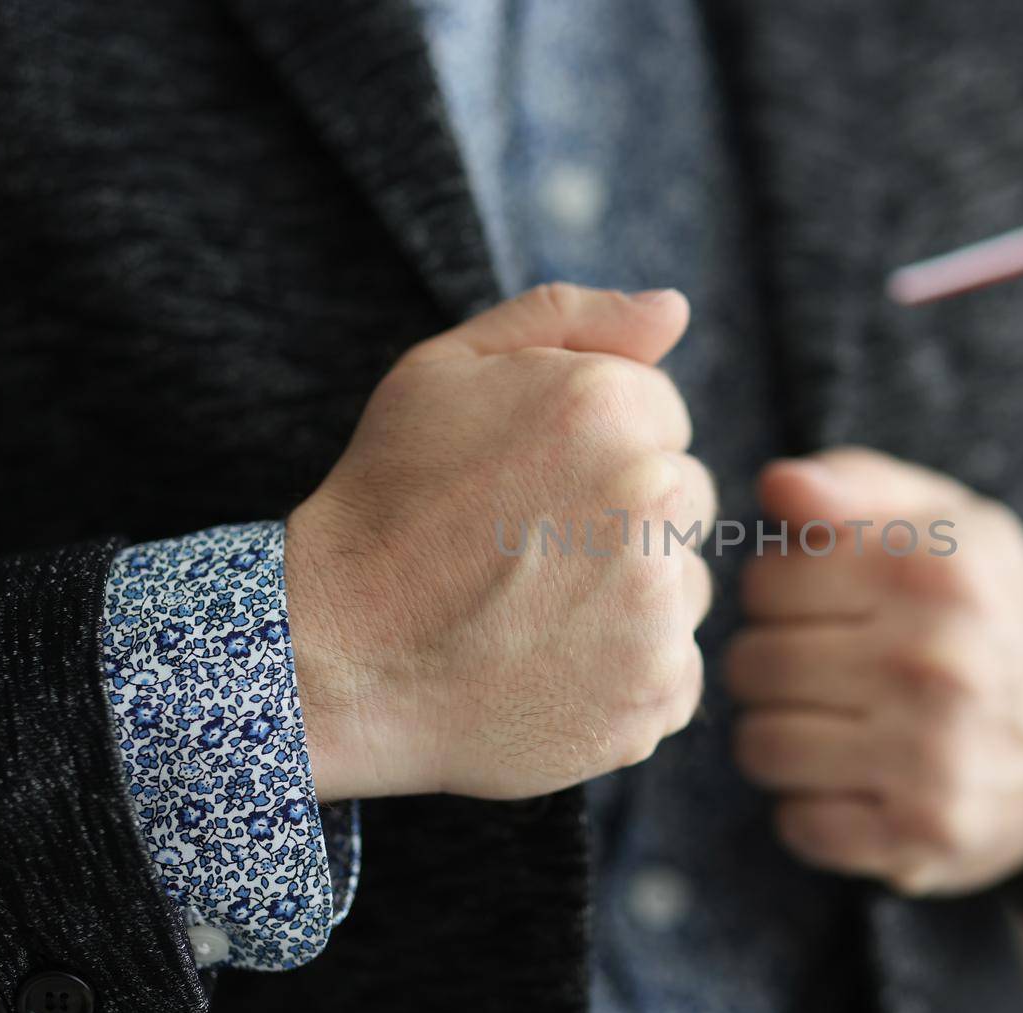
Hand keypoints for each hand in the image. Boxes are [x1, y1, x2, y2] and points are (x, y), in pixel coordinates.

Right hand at [287, 284, 715, 801]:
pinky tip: (551, 666)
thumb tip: (674, 309)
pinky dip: (628, 675)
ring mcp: (659, 607)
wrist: (335, 654)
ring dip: (635, 596)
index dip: (597, 445)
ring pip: (686, 586)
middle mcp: (651, 498)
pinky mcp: (655, 694)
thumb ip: (571, 318)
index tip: (533, 480)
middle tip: (531, 548)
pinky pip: (677, 670)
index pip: (665, 414)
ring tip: (535, 610)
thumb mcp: (446, 370)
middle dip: (628, 514)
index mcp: (609, 406)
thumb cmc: (387, 502)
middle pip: (688, 497)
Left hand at [727, 447, 1022, 894]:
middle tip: (824, 670)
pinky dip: (813, 807)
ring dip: (782, 737)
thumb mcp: (944, 523)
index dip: (780, 594)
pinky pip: (799, 824)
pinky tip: (857, 781)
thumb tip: (779, 485)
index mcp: (936, 569)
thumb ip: (855, 484)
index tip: (821, 606)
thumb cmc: (981, 614)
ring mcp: (934, 757)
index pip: (765, 582)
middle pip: (752, 665)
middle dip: (772, 666)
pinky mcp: (924, 835)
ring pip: (761, 746)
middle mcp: (939, 662)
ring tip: (832, 724)